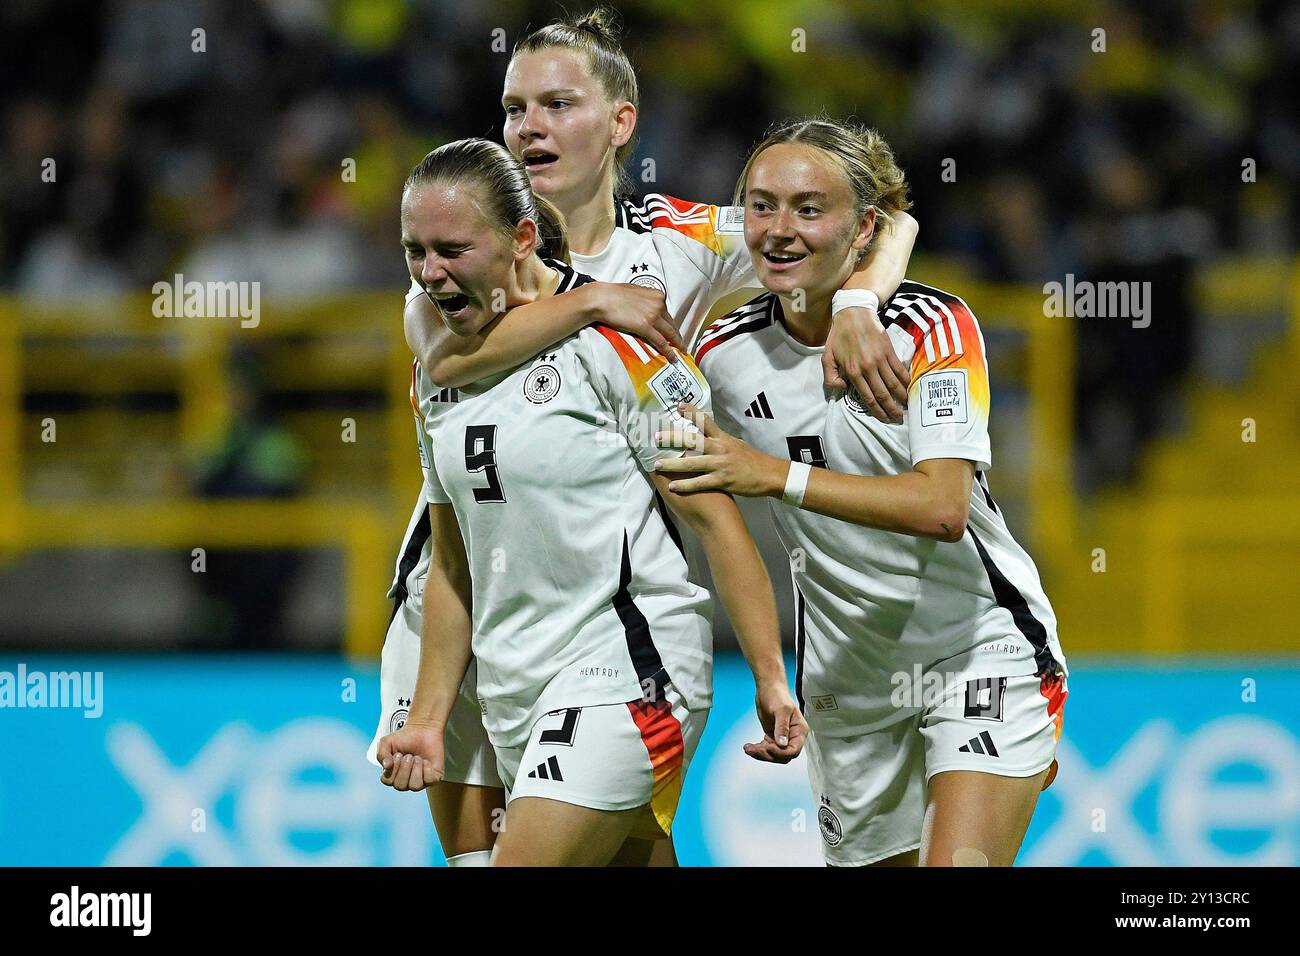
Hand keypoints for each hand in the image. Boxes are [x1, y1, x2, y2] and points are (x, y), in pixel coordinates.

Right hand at [377, 720, 444, 791]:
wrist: (424, 729)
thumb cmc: (405, 737)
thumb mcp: (387, 742)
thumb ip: (381, 754)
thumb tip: (386, 766)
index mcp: (392, 775)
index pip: (388, 781)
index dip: (393, 768)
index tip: (398, 754)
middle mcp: (405, 781)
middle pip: (400, 786)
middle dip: (405, 768)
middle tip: (409, 755)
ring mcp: (419, 780)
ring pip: (415, 786)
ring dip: (416, 769)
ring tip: (417, 758)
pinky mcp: (433, 777)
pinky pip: (429, 781)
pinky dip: (427, 770)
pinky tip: (426, 761)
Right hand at [581, 282, 684, 360]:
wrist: (602, 298)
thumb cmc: (614, 294)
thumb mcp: (636, 292)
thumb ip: (646, 300)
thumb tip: (647, 308)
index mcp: (657, 295)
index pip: (667, 314)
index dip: (671, 324)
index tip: (674, 332)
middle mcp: (659, 304)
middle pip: (671, 324)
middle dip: (676, 336)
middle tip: (680, 345)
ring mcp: (653, 316)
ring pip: (669, 334)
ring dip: (677, 345)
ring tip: (681, 353)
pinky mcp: (645, 327)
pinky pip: (661, 342)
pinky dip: (668, 351)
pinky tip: (673, 358)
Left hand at [653, 403, 786, 496]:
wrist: (770, 474)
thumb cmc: (753, 460)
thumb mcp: (737, 444)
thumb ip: (721, 440)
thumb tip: (709, 435)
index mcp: (723, 438)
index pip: (705, 421)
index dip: (691, 412)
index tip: (678, 406)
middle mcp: (720, 448)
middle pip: (692, 441)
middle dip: (673, 438)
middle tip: (657, 437)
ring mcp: (720, 465)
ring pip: (691, 463)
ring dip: (672, 464)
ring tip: (657, 464)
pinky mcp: (722, 480)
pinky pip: (700, 483)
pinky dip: (685, 485)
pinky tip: (673, 487)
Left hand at [743, 679, 806, 763]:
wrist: (768, 688)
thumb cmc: (778, 695)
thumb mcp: (781, 709)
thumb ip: (782, 727)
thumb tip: (782, 744)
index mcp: (799, 731)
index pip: (794, 750)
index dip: (781, 753)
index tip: (768, 748)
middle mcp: (792, 736)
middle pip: (783, 756)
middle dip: (769, 754)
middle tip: (756, 748)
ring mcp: (782, 738)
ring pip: (773, 755)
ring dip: (761, 754)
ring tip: (749, 748)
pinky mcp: (772, 737)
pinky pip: (766, 749)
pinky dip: (757, 750)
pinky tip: (749, 747)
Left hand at [823, 306, 908, 423]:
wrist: (853, 313)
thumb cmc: (838, 337)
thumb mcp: (827, 357)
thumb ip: (830, 377)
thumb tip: (842, 389)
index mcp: (853, 372)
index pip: (868, 397)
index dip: (878, 411)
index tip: (885, 418)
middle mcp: (868, 368)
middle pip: (883, 394)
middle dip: (891, 409)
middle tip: (898, 418)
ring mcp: (880, 359)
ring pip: (893, 383)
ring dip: (901, 397)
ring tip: (905, 406)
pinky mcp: (889, 351)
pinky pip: (899, 369)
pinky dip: (905, 380)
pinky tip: (908, 387)